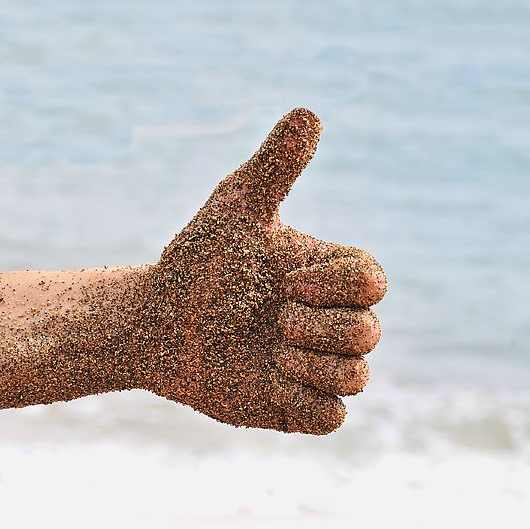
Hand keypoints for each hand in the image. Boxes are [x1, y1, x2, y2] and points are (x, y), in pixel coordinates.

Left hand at [133, 109, 385, 433]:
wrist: (155, 324)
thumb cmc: (197, 262)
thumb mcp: (235, 208)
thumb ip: (275, 166)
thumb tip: (308, 111)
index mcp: (333, 274)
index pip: (374, 281)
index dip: (331, 285)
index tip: (282, 279)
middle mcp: (336, 319)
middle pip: (369, 331)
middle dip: (310, 325)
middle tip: (268, 317)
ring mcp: (321, 366)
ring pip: (357, 376)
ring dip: (303, 362)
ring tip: (265, 349)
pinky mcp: (302, 407)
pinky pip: (332, 417)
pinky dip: (301, 399)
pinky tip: (267, 380)